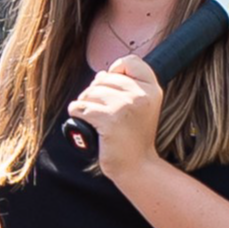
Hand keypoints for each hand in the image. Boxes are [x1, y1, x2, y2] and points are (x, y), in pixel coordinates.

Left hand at [72, 58, 163, 179]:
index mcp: (152, 89)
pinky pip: (81, 107)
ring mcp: (126, 106)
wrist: (137, 166)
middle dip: (95, 91)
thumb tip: (101, 73)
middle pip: (104, 77)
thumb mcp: (142, 106)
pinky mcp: (110, 120)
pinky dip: (77, 112)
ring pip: (90, 92)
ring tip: (92, 117)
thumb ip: (128, 86)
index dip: (116, 71)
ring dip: (85, 103)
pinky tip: (83, 120)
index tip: (114, 88)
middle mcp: (141, 95)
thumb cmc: (134, 137)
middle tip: (100, 110)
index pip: (130, 61)